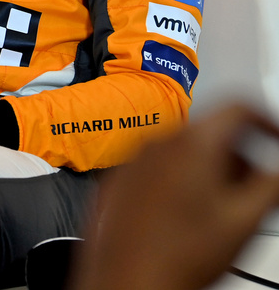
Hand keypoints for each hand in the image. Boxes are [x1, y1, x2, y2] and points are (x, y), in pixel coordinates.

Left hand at [70, 103, 278, 289]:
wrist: (127, 281)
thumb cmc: (178, 255)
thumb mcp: (244, 219)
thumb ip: (271, 184)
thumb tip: (278, 169)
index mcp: (189, 142)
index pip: (238, 109)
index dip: (267, 123)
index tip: (276, 141)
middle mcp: (155, 143)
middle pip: (209, 134)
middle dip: (238, 160)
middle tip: (252, 193)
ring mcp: (132, 162)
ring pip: (182, 153)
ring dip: (209, 173)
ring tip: (219, 213)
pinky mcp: (117, 183)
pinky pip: (156, 171)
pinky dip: (178, 184)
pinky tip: (185, 219)